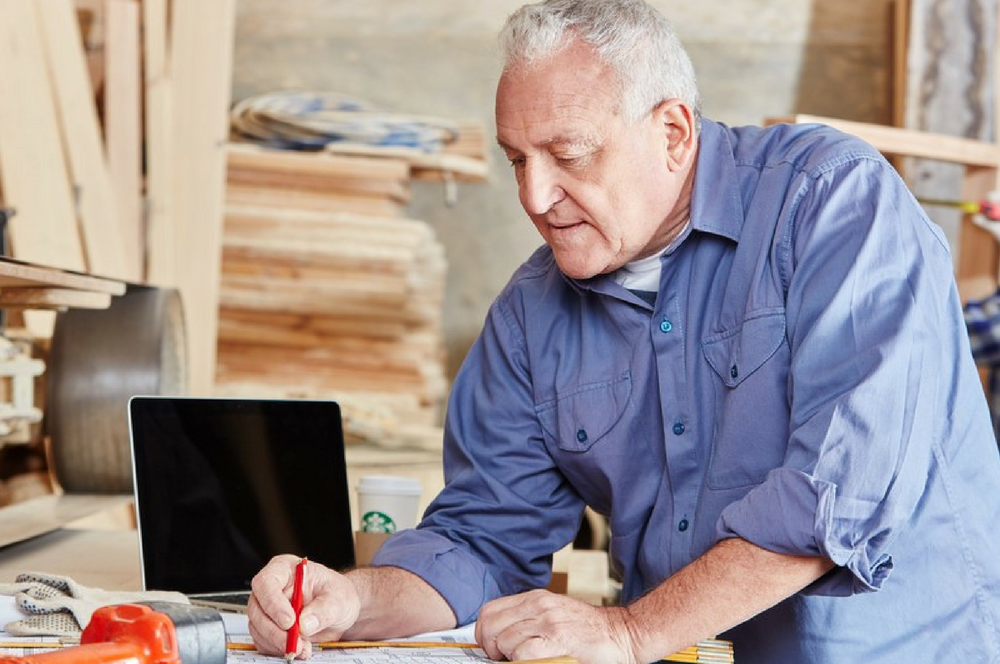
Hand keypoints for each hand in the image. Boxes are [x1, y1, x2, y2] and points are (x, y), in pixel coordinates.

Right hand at [248, 554, 360, 658]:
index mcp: (284, 569)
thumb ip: (323, 609)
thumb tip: (305, 623)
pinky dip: (278, 649)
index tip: (289, 621)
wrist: (339, 611)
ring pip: (258, 628)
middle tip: (294, 642)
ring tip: (302, 647)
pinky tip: (298, 649)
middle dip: (274, 630)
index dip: (273, 603)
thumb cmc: (336, 594)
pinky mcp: (268, 628)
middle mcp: (272, 588)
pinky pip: (264, 642)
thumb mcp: (338, 597)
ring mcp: (267, 609)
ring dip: (277, 643)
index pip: (266, 582)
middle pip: (257, 609)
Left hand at [475, 589, 638, 663]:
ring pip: (504, 640)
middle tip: (501, 659)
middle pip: (490, 624)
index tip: (490, 648)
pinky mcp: (558, 639)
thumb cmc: (588, 630)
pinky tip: (534, 662)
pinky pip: (522, 654)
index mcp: (535, 598)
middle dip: (489, 647)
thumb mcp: (553, 613)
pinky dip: (521, 662)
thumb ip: (528, 619)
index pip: (490, 610)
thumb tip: (499, 637)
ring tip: (523, 661)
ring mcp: (548, 621)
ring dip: (508, 657)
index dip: (483, 632)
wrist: (622, 633)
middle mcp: (539, 605)